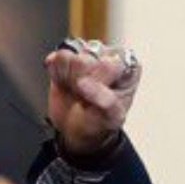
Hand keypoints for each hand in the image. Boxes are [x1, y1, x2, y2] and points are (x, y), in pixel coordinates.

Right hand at [44, 39, 141, 156]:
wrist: (79, 130)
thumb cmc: (101, 122)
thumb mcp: (111, 117)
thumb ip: (105, 100)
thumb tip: (83, 82)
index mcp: (129, 67)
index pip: (109, 63)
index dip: (99, 82)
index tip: (100, 95)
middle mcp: (108, 55)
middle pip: (85, 59)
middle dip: (82, 82)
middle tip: (87, 96)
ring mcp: (86, 53)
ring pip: (67, 56)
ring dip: (69, 79)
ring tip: (78, 91)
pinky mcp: (66, 54)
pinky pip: (55, 58)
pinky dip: (58, 75)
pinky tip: (67, 84)